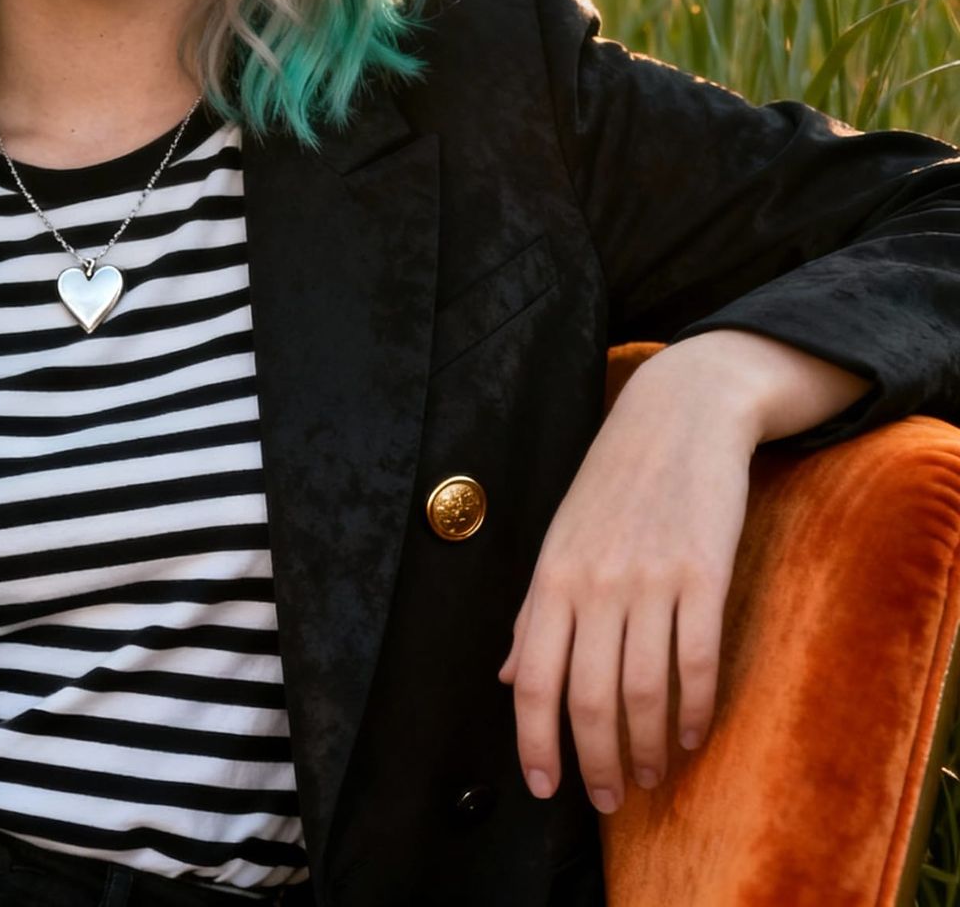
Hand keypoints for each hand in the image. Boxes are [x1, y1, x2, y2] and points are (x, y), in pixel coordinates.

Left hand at [495, 340, 761, 812]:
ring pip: (643, 692)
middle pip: (588, 699)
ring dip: (649, 748)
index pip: (534, 680)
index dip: (534, 743)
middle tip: (608, 799)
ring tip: (652, 774)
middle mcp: (594, 583)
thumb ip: (535, 613)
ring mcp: (649, 581)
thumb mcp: (560, 540)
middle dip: (596, 763)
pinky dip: (696, 712)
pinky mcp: (703, 576)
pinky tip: (695, 735)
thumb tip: (510, 677)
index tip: (544, 787)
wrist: (678, 416)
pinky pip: (697, 663)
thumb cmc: (613, 483)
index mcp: (552, 577)